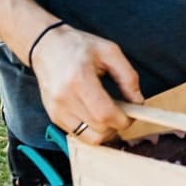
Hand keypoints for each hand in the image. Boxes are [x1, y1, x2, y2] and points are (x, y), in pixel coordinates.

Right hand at [29, 24, 143, 145]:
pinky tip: (96, 115)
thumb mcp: (110, 52)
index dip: (124, 120)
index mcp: (79, 79)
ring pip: (89, 138)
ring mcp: (56, 110)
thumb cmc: (79, 46)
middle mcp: (64, 98)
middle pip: (99, 129)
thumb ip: (128, 77)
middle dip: (117, 125)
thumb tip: (138, 102)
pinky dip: (92, 130)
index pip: (105, 114)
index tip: (132, 113)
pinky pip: (78, 135)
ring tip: (109, 115)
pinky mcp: (53, 116)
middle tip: (123, 112)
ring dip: (105, 132)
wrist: (47, 47)